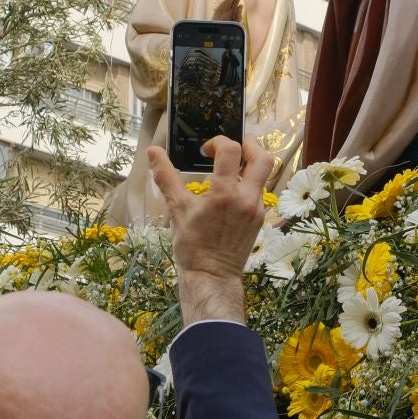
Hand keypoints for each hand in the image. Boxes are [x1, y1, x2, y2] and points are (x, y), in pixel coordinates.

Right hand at [148, 136, 271, 324]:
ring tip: (232, 165)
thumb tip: (153, 151)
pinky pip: (260, 190)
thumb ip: (166, 177)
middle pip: (262, 157)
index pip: (231, 151)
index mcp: (225, 194)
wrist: (211, 276)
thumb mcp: (177, 209)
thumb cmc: (192, 245)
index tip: (206, 151)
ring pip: (264, 174)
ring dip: (250, 163)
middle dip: (248, 145)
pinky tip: (232, 188)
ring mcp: (256, 209)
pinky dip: (249, 181)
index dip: (218, 142)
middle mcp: (246, 198)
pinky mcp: (259, 218)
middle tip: (231, 147)